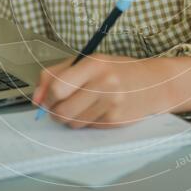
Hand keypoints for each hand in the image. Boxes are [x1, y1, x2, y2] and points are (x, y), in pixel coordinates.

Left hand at [32, 54, 190, 128]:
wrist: (154, 83)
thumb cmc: (118, 71)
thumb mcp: (89, 62)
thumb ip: (57, 74)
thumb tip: (36, 98)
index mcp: (94, 64)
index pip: (58, 87)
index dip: (48, 97)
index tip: (49, 99)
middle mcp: (104, 84)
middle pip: (62, 111)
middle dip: (56, 112)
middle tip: (62, 106)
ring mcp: (111, 104)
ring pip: (73, 123)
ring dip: (71, 119)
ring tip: (84, 106)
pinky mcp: (116, 121)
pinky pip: (88, 128)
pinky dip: (88, 122)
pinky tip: (100, 110)